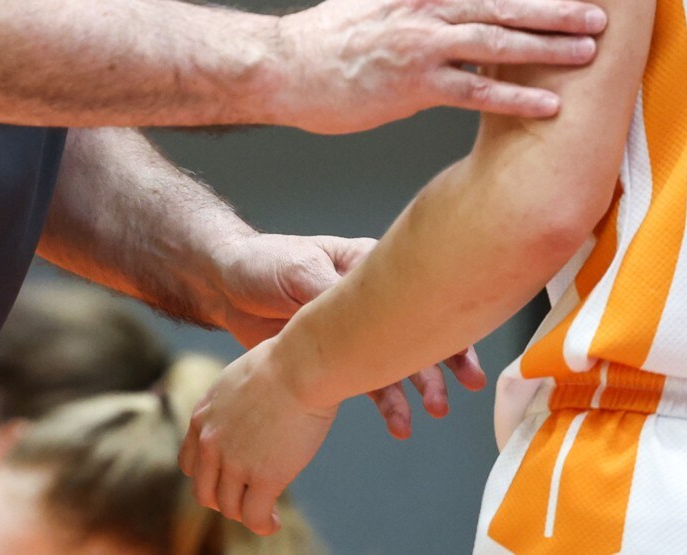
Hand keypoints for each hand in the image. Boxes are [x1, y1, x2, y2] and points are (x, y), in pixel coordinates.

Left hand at [180, 338, 335, 535]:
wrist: (302, 365)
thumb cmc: (284, 362)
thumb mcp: (239, 378)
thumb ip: (232, 404)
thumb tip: (248, 411)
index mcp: (203, 416)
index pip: (189, 463)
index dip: (208, 476)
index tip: (226, 479)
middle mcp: (211, 442)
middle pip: (204, 491)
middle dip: (223, 500)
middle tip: (244, 500)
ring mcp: (235, 461)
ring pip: (229, 507)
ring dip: (244, 513)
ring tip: (264, 514)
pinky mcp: (263, 477)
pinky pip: (253, 516)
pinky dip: (262, 524)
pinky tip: (272, 522)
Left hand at [208, 232, 485, 437]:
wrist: (226, 283)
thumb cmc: (263, 263)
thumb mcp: (296, 270)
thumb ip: (330, 293)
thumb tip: (362, 317)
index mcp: (365, 266)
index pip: (414, 292)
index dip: (439, 323)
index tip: (461, 352)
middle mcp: (369, 297)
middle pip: (414, 330)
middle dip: (437, 365)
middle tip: (446, 398)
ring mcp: (355, 329)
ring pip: (396, 360)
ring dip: (415, 389)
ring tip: (427, 416)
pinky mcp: (336, 357)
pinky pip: (368, 381)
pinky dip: (387, 402)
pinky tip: (399, 423)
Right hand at [275, 0, 603, 133]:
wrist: (289, 66)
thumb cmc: (342, 28)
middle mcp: (426, 2)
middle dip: (558, 6)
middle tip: (601, 12)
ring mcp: (420, 43)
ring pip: (496, 40)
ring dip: (547, 47)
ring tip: (589, 53)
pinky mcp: (413, 85)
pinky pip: (475, 90)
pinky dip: (515, 96)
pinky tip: (548, 105)